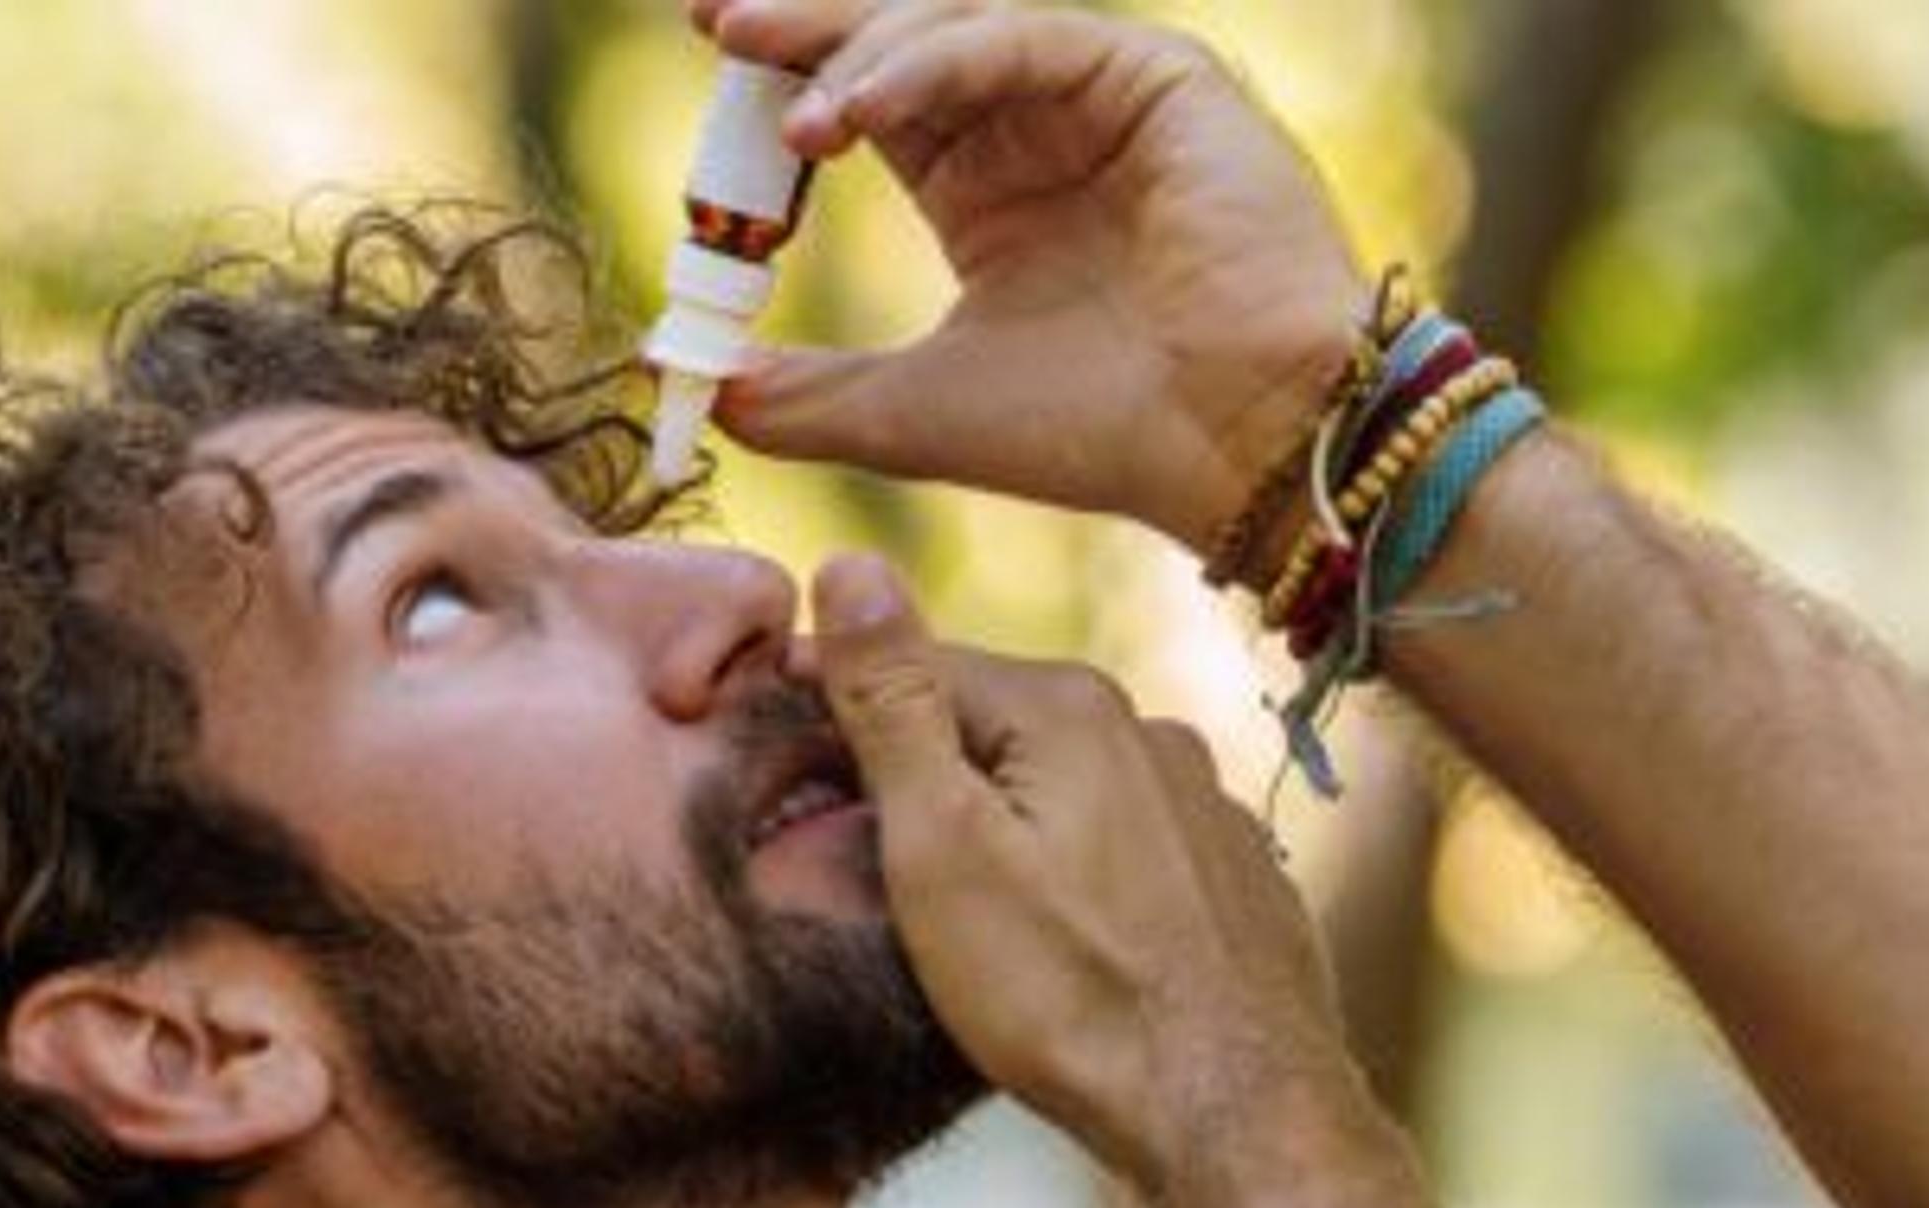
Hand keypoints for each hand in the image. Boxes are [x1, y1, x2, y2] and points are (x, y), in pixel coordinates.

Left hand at [691, 0, 1372, 548]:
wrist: (1233, 445)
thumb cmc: (1099, 433)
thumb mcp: (916, 413)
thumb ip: (810, 397)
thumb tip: (695, 389)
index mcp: (988, 190)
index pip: (868, 100)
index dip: (788, 72)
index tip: (710, 50)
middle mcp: (1039, 128)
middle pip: (900, 42)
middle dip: (805, 24)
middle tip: (715, 21)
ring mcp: (1100, 94)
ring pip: (953, 31)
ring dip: (858, 60)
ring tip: (791, 122)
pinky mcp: (1155, 75)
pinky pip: (1020, 41)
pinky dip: (930, 67)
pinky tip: (858, 110)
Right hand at [797, 553, 1365, 1195]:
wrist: (1233, 1116)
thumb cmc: (1070, 994)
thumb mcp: (941, 846)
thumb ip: (892, 703)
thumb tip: (848, 563)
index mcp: (1067, 706)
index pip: (911, 669)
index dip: (825, 708)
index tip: (763, 749)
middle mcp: (1148, 733)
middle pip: (987, 730)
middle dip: (910, 775)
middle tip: (836, 856)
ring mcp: (1201, 807)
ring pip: (1056, 792)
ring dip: (992, 827)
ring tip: (942, 913)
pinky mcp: (1230, 878)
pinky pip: (1117, 851)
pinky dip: (1065, 876)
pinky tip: (1046, 941)